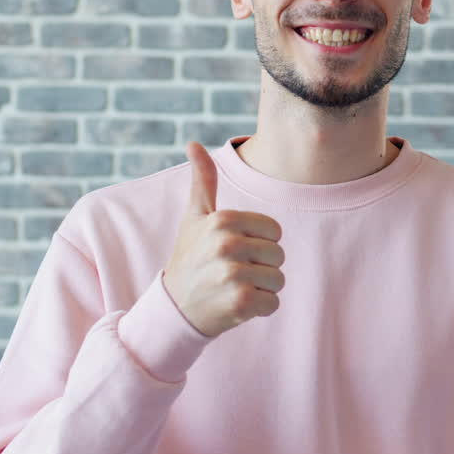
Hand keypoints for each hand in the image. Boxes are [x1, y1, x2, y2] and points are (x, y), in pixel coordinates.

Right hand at [162, 142, 284, 337]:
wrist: (174, 308)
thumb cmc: (190, 257)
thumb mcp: (194, 217)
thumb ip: (202, 180)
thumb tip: (193, 144)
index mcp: (222, 219)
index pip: (274, 230)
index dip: (259, 243)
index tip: (234, 251)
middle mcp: (227, 244)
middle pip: (278, 255)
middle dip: (261, 267)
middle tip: (232, 272)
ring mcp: (233, 274)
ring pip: (278, 280)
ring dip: (261, 289)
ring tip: (234, 288)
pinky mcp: (240, 302)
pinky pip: (273, 303)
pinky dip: (259, 309)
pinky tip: (236, 306)